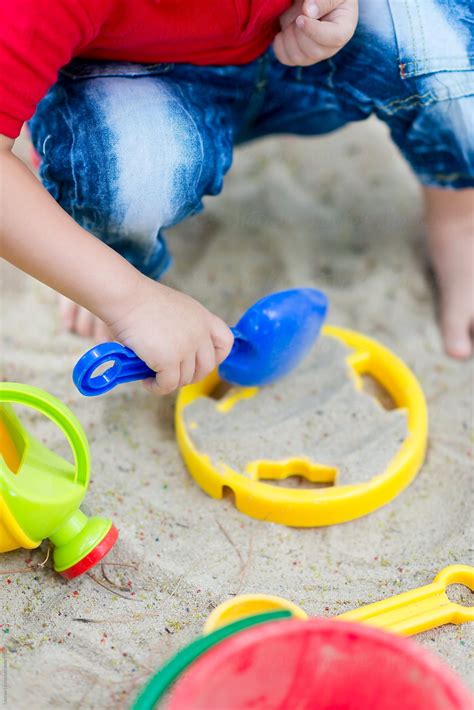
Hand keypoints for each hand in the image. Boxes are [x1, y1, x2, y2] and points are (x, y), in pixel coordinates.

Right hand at [107, 278, 233, 394]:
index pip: (226, 342)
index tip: (199, 361)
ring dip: (170, 382)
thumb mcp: (174, 309)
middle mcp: (199, 333)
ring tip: (153, 376)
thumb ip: (183, 330)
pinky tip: (147, 381)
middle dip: (190, 376)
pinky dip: (157, 387)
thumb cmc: (139, 301)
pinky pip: (168, 385)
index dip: (217, 357)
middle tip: (171, 374)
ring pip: (185, 378)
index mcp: (203, 317)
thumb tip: (176, 358)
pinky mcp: (169, 360)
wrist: (125, 296)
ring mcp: (186, 347)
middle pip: (206, 367)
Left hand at [274, 0, 357, 66]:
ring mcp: (314, 55)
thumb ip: (324, 0)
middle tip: (298, 15)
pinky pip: (286, 59)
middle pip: (313, 51)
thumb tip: (308, 12)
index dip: (314, 31)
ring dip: (289, 36)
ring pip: (298, 57)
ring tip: (293, 20)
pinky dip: (279, 45)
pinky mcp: (300, 57)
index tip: (300, 18)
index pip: (334, 38)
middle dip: (299, 31)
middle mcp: (330, 47)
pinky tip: (283, 32)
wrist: (316, 2)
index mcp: (344, 28)